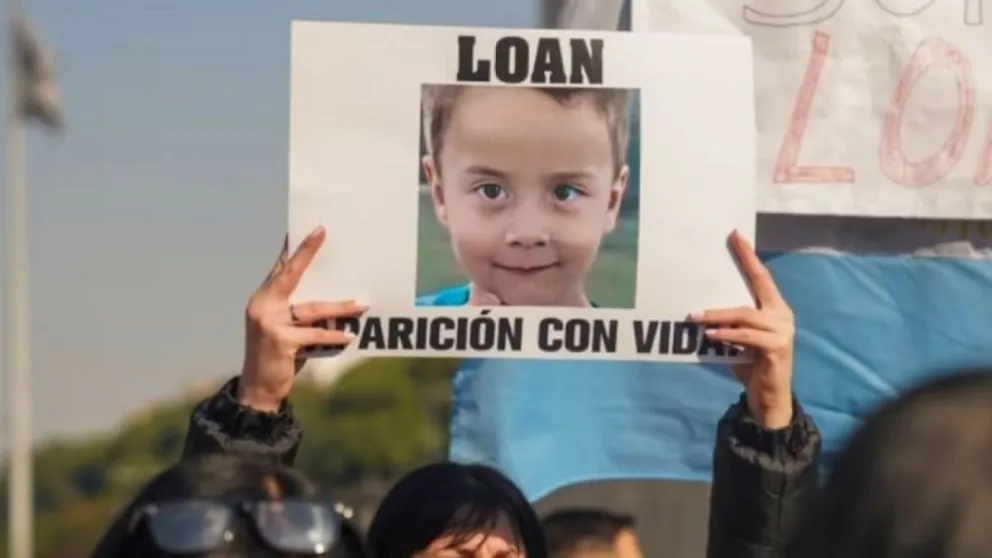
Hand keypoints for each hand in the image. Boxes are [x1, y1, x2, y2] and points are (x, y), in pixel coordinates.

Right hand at [240, 226, 366, 411]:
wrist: (258, 389)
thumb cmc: (277, 355)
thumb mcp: (284, 328)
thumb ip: (298, 310)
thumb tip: (331, 294)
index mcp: (263, 299)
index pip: (281, 267)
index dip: (295, 248)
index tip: (310, 228)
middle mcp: (262, 306)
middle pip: (290, 274)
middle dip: (307, 252)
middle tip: (323, 232)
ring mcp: (269, 323)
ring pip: (312, 309)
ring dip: (339, 307)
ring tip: (360, 304)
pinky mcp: (281, 342)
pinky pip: (315, 335)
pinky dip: (334, 336)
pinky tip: (350, 336)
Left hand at [693, 231, 794, 429]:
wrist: (769, 399)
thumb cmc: (751, 365)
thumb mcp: (737, 338)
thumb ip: (728, 321)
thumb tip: (699, 306)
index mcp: (774, 309)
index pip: (761, 277)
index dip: (749, 256)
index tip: (736, 234)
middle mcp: (782, 316)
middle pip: (759, 285)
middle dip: (743, 263)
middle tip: (727, 245)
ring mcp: (782, 332)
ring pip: (746, 314)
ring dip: (719, 314)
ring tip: (696, 315)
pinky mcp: (777, 349)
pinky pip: (748, 337)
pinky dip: (728, 335)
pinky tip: (711, 335)